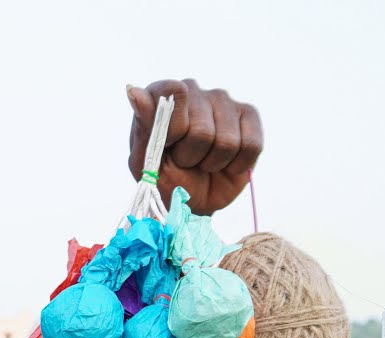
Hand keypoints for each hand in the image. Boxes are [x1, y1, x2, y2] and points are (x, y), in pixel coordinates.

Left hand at [127, 79, 261, 215]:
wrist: (191, 201)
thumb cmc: (163, 178)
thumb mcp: (144, 161)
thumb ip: (143, 125)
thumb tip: (133, 90)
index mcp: (161, 95)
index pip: (175, 92)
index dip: (174, 128)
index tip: (169, 146)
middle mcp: (193, 90)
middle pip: (201, 130)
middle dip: (191, 156)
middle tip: (185, 161)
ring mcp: (222, 100)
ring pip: (227, 141)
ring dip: (212, 162)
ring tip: (203, 162)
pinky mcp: (248, 115)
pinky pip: (251, 145)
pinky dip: (237, 165)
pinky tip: (226, 164)